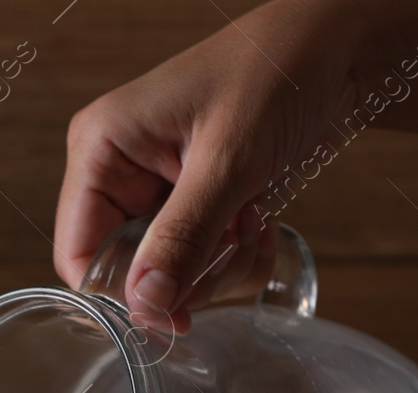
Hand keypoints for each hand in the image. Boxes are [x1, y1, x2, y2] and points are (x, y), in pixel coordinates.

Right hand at [54, 0, 417, 332]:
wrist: (338, 51)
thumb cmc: (275, 72)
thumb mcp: (227, 161)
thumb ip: (183, 237)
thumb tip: (146, 305)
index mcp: (101, 150)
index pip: (79, 254)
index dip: (122, 295)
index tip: (174, 316)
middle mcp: (122, 174)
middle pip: (131, 273)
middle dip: (189, 275)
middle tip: (236, 244)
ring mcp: (159, 193)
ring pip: (172, 277)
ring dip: (222, 267)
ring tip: (255, 221)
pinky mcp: (195, 205)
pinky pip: (202, 265)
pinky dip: (237, 257)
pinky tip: (261, 220)